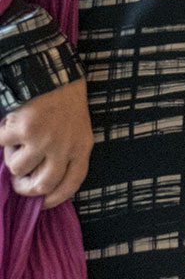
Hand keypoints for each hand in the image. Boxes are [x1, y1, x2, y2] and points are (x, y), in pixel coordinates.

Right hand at [1, 78, 92, 207]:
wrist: (54, 75)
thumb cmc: (66, 103)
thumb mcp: (77, 130)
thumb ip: (67, 152)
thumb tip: (43, 182)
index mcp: (82, 147)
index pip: (73, 182)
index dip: (58, 197)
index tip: (45, 203)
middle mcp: (65, 146)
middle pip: (43, 184)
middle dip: (26, 188)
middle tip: (18, 183)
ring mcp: (43, 139)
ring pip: (18, 167)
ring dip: (12, 158)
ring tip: (17, 142)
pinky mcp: (23, 129)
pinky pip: (2, 144)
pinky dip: (1, 137)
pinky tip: (9, 126)